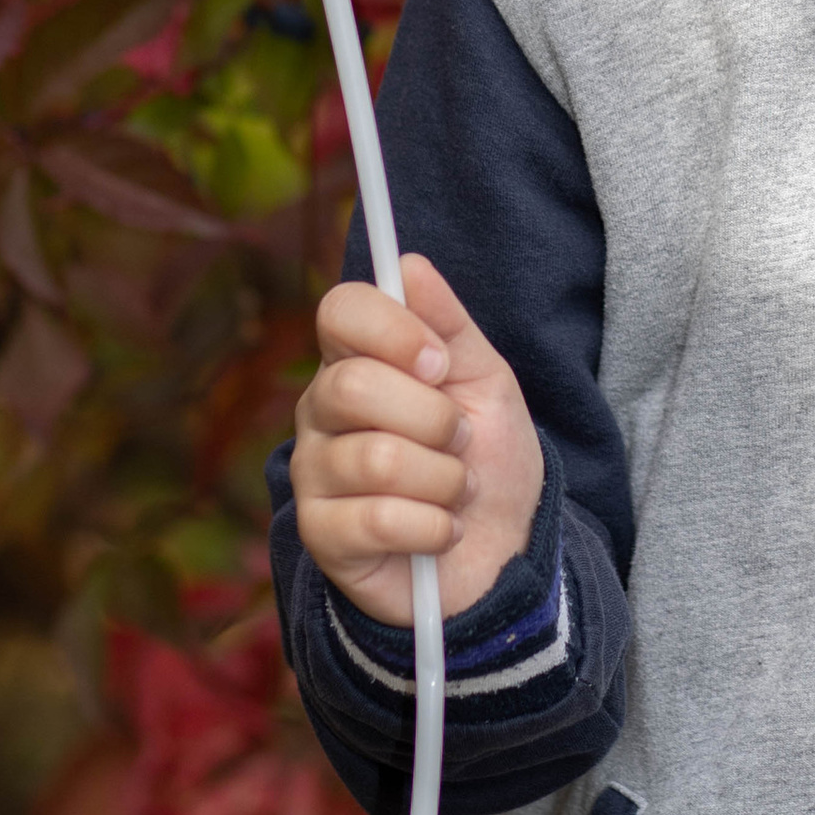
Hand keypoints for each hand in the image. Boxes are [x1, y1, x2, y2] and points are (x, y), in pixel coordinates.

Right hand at [290, 251, 545, 626]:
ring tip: (456, 489)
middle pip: (353, 384)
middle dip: (433, 416)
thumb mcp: (485, 380)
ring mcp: (314, 473)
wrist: (500, 551)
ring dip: (443, 478)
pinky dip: (433, 525)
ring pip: (375, 457)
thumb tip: (410, 263)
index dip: (392, 328)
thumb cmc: (485, 457)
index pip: (340, 309)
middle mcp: (322, 410)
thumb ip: (450, 325)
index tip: (439, 362)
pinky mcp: (321, 536)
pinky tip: (441, 530)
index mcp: (357, 358)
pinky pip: (378, 518)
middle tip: (461, 438)